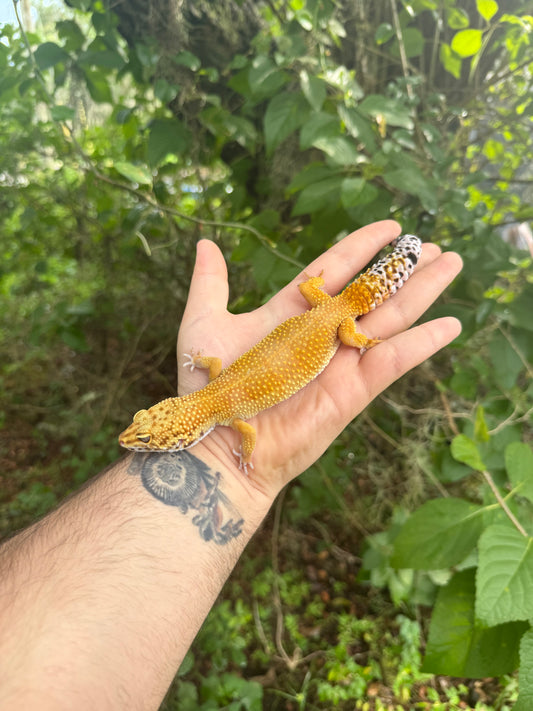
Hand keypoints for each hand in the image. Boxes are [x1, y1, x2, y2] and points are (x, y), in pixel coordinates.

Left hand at [177, 220, 461, 498]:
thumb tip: (205, 242)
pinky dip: (424, 342)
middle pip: (372, 290)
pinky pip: (394, 359)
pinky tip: (451, 324)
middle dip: (403, 267)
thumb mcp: (204, 322)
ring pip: (391, 316)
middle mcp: (321, 332)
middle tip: (433, 246)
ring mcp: (340, 360)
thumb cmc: (208, 385)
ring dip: (422, 290)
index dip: (362, 246)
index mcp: (292, 312)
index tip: (390, 226)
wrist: (220, 443)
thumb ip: (210, 282)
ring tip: (450, 263)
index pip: (335, 267)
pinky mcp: (353, 390)